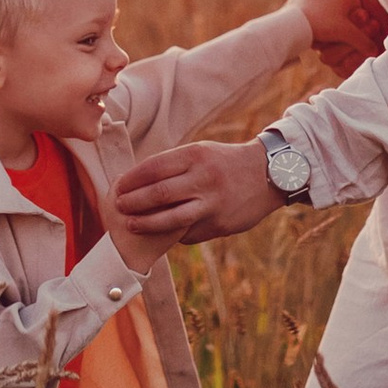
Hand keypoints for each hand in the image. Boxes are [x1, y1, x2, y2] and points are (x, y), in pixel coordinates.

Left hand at [109, 138, 281, 245]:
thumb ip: (174, 166)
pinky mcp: (221, 224)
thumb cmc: (224, 162)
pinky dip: (173, 234)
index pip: (153, 168)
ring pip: (171, 218)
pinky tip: (162, 234)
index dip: (131, 179)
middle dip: (133, 202)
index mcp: (195, 155)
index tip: (118, 187)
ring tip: (131, 225)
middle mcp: (203, 178)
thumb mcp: (201, 152)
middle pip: (158, 194)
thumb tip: (138, 182)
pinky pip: (189, 232)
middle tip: (118, 207)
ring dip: (146, 224)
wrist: (269, 174)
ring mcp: (213, 203)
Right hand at [294, 0, 387, 69]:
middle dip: (352, 35)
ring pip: (331, 60)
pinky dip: (360, 60)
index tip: (362, 11)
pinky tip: (375, 50)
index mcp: (319, 16)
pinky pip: (343, 72)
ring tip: (376, 31)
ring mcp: (337, 52)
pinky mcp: (349, 66)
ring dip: (356, 48)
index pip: (312, 27)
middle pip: (322, 48)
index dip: (336, 22)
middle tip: (372, 22)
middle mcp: (325, 36)